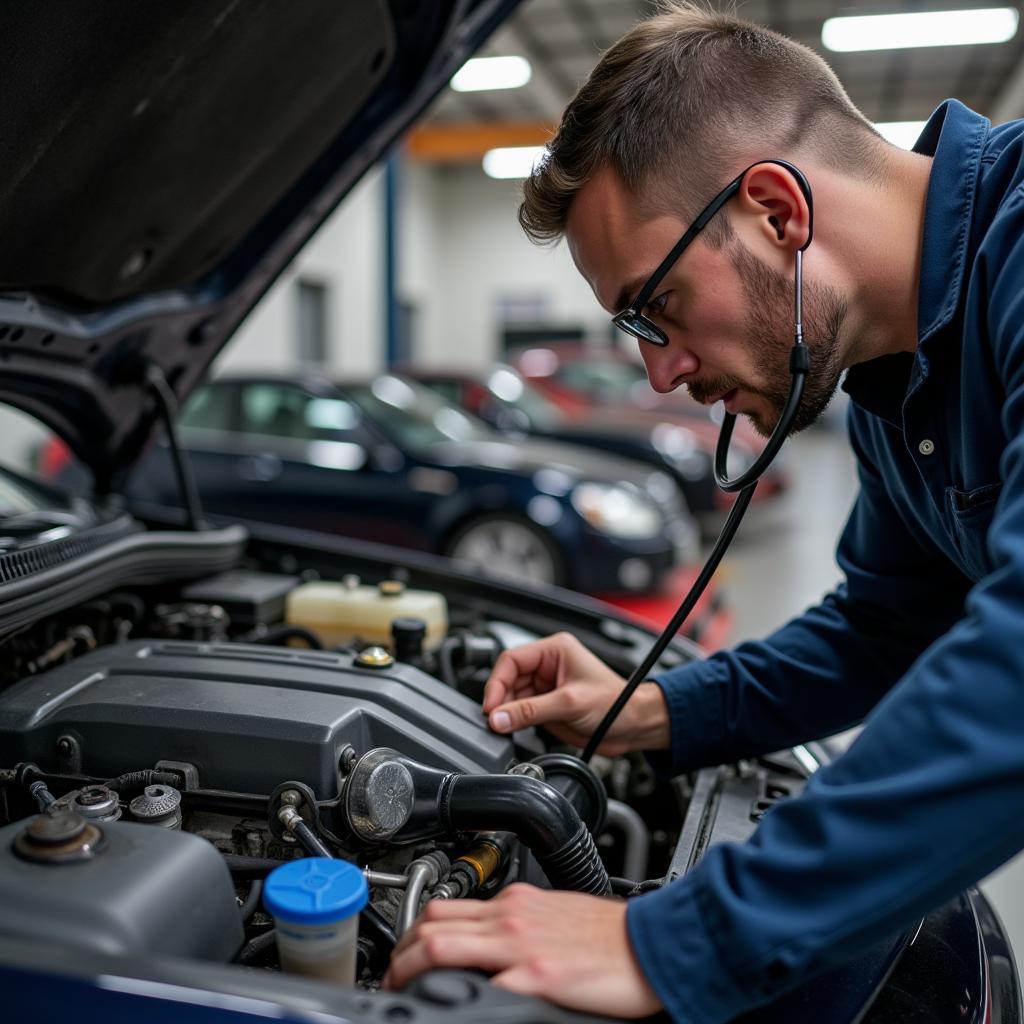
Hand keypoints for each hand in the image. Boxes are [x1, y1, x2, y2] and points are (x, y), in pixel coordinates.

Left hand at [382, 884, 662, 1019]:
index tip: (401, 956)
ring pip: (441, 944)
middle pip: (432, 922)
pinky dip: (457, 999)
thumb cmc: (610, 934)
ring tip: (399, 990)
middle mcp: (510, 916)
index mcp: (514, 902)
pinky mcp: (538, 976)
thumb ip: (517, 926)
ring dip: (409, 968)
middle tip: (390, 978)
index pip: (445, 907)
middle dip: (399, 952)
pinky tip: (448, 1011)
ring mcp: (520, 945)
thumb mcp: (554, 917)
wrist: (653, 942)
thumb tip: (488, 945)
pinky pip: (485, 985)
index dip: (412, 933)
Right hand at [482, 632, 670, 754]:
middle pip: (508, 679)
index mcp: (554, 650)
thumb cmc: (616, 703)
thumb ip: (530, 712)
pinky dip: (514, 721)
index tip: (491, 706)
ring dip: (506, 712)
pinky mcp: (546, 706)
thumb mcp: (570, 704)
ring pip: (512, 697)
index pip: (512, 660)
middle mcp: (547, 665)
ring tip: (503, 727)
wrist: (634, 726)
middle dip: (500, 700)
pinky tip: (513, 729)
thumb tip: (498, 717)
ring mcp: (546, 687)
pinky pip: (521, 712)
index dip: (497, 683)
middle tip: (495, 720)